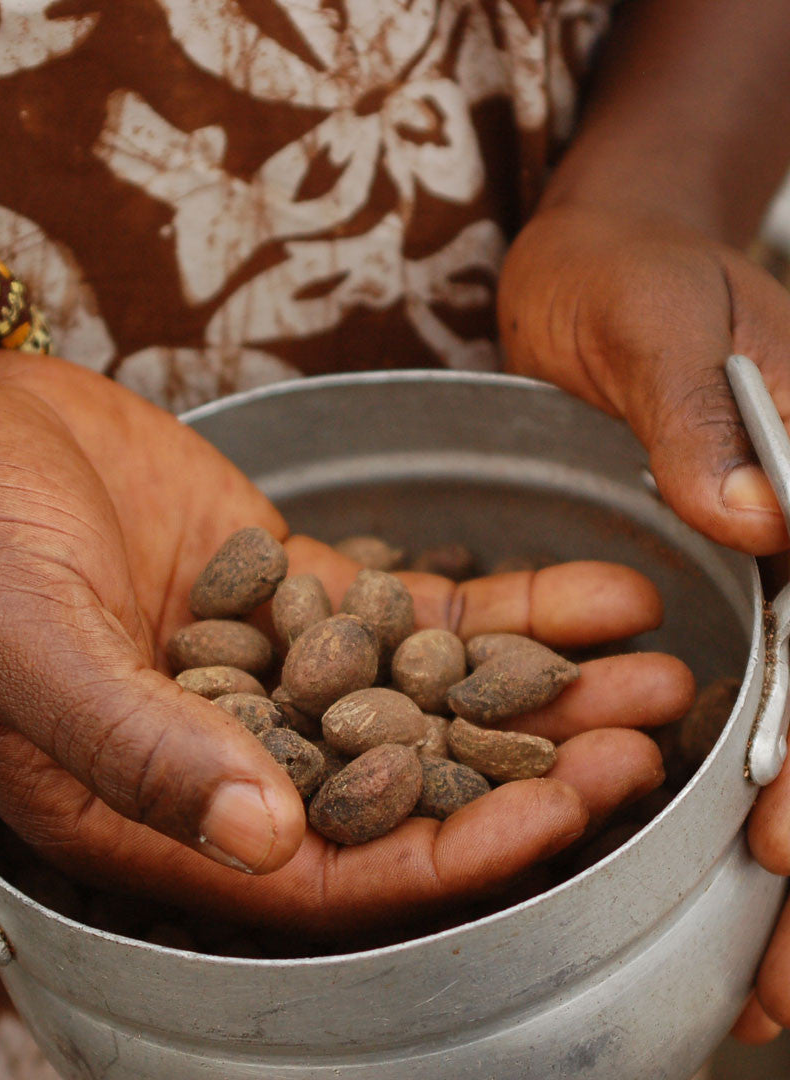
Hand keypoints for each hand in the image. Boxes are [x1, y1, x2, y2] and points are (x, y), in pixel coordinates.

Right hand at [0, 336, 691, 933]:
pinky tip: (586, 590)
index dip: (440, 855)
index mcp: (146, 811)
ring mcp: (260, 663)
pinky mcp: (283, 583)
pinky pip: (403, 609)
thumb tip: (265, 839)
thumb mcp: (27, 644)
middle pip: (395, 789)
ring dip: (532, 691)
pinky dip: (493, 605)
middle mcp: (217, 752)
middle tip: (637, 738)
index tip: (555, 815)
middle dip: (520, 773)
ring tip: (647, 668)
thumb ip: (139, 745)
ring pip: (419, 698)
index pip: (318, 872)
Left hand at [498, 202, 789, 1035]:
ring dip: (779, 855)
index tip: (781, 853)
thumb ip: (701, 416)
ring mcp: (763, 569)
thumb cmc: (628, 273)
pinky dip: (724, 783)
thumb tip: (768, 527)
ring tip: (752, 986)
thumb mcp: (656, 323)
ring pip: (789, 723)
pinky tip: (708, 867)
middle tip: (772, 993)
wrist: (599, 257)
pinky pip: (722, 691)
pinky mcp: (696, 579)